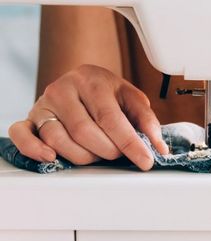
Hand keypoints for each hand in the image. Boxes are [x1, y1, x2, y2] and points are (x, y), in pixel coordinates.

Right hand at [8, 64, 168, 169]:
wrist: (82, 83)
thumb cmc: (108, 95)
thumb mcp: (132, 100)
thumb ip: (146, 121)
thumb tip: (159, 148)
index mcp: (91, 80)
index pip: (111, 118)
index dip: (130, 143)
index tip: (146, 160)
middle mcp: (63, 89)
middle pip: (84, 132)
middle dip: (107, 150)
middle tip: (118, 154)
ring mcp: (43, 104)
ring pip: (58, 139)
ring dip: (82, 156)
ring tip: (96, 153)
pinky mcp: (29, 118)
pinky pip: (21, 135)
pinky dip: (34, 149)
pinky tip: (51, 157)